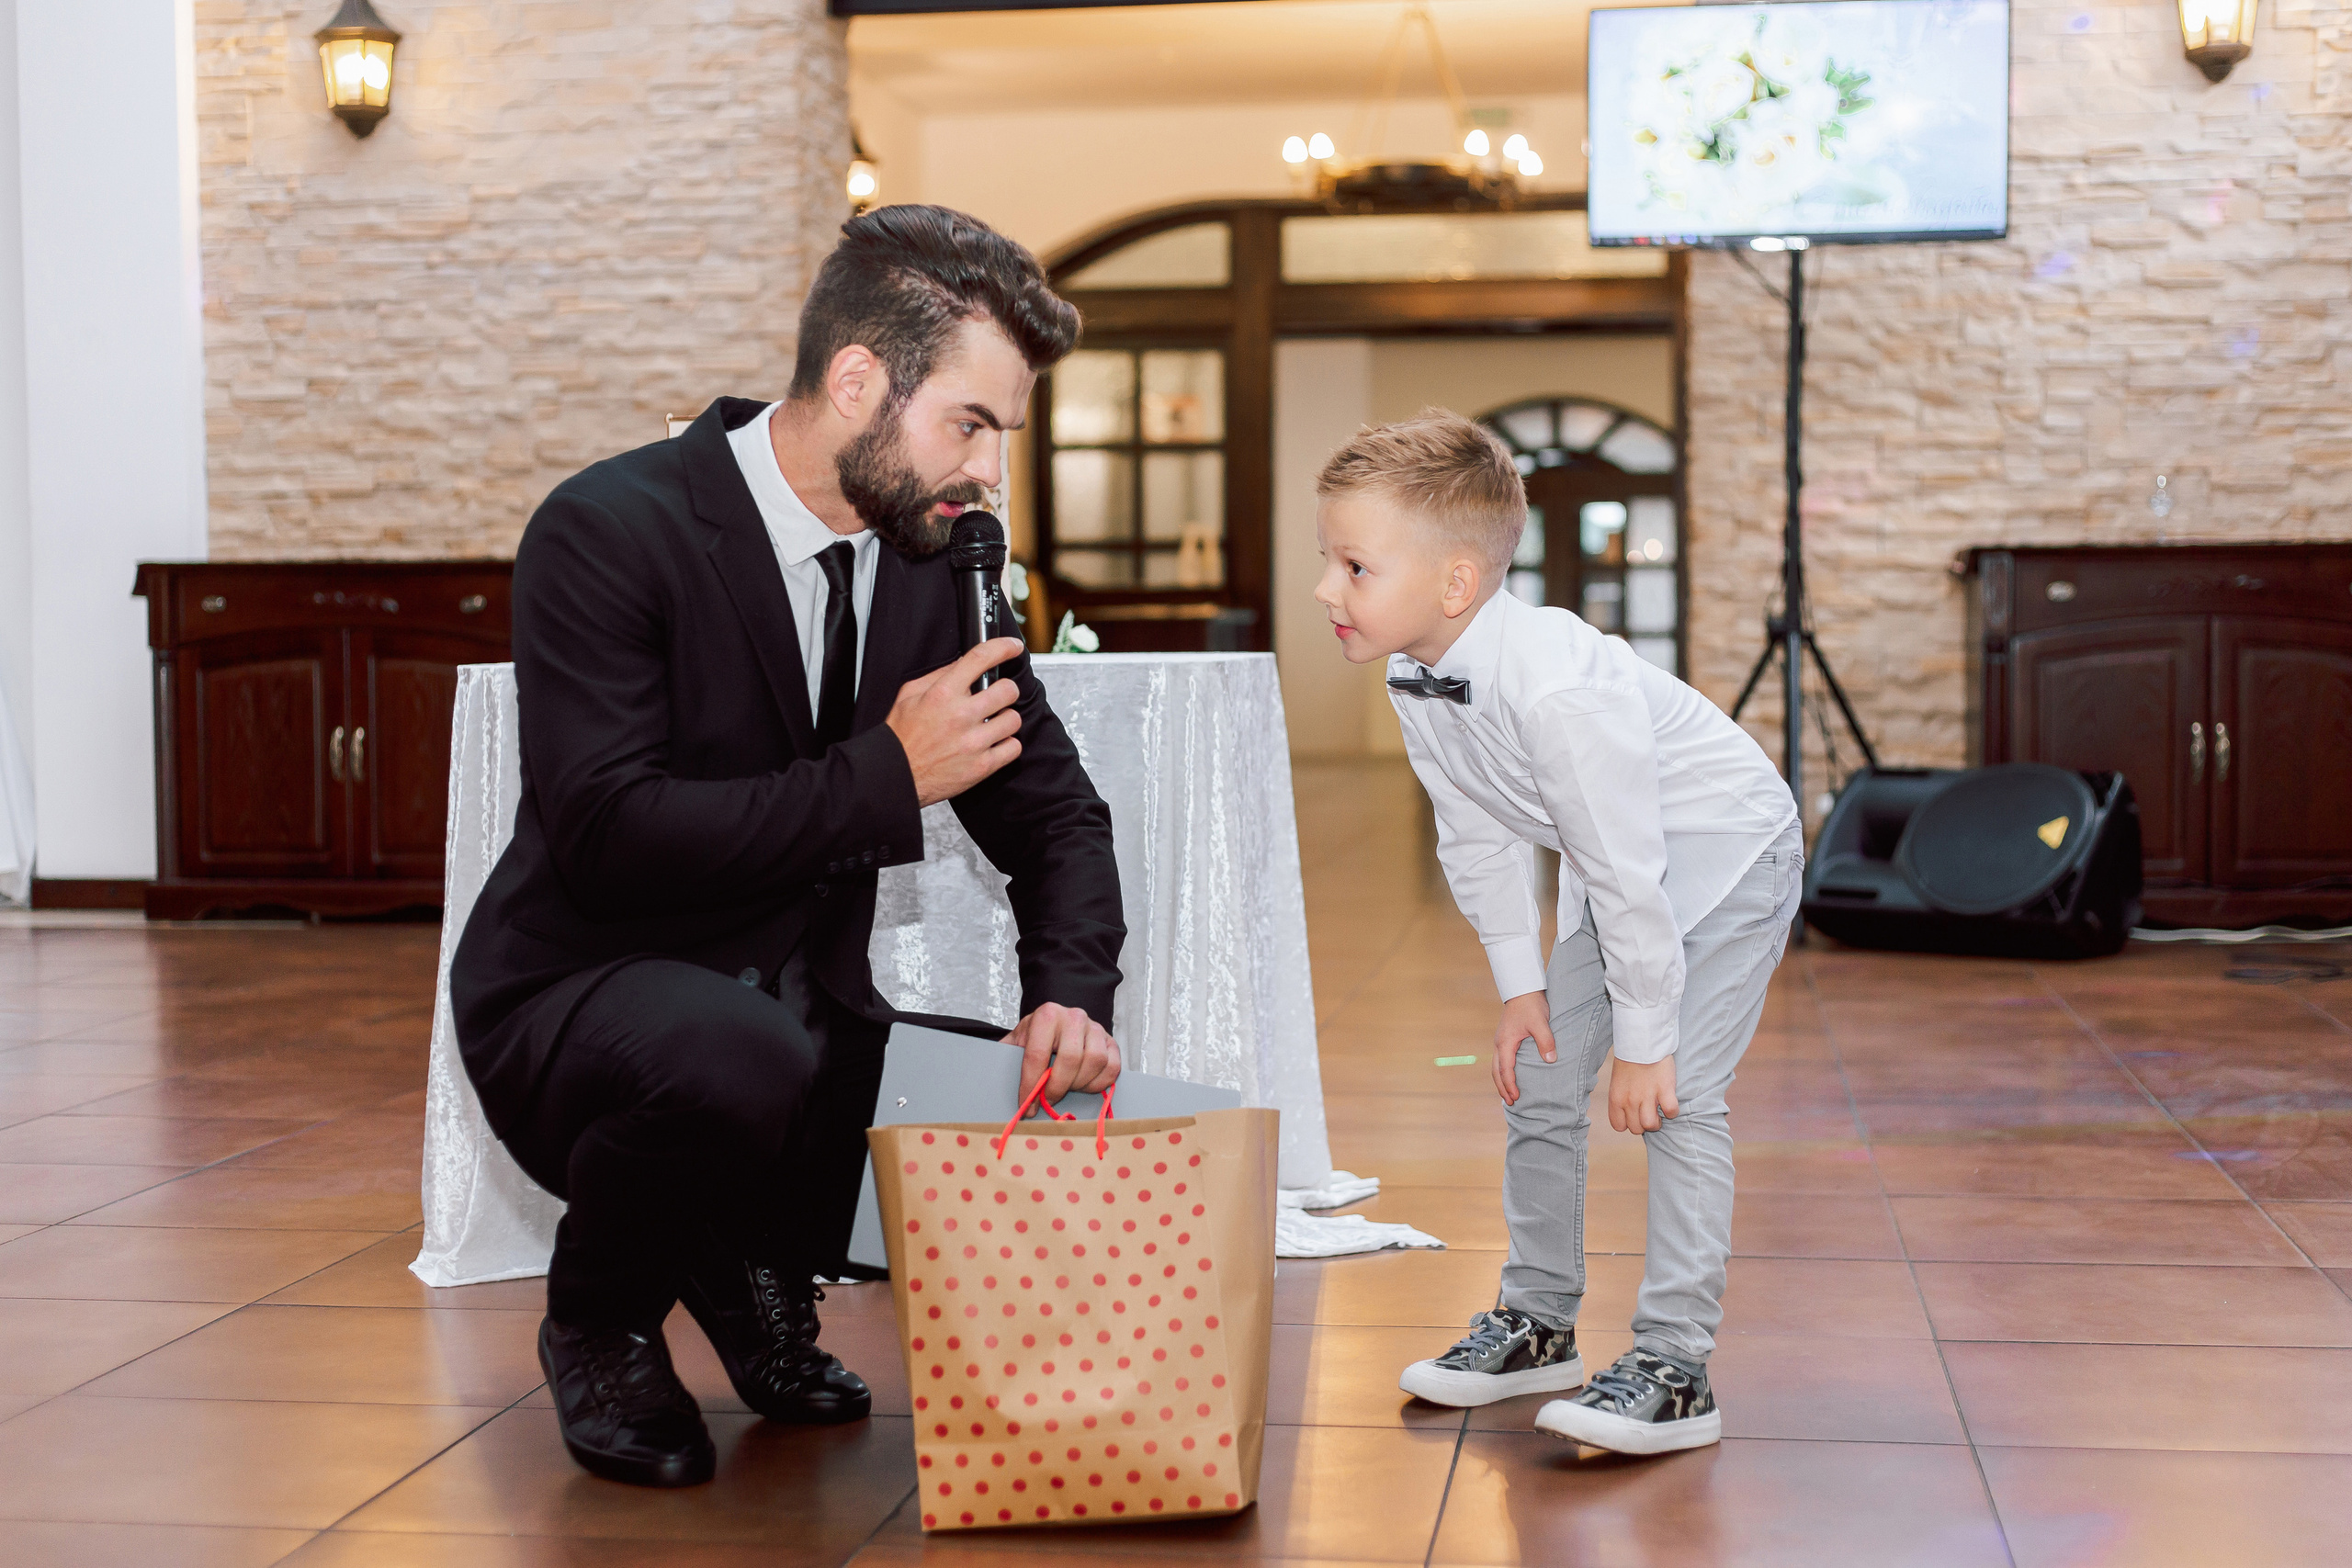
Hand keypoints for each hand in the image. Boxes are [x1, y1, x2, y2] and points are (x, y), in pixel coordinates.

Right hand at [885, 638, 1025, 806]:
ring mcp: (974, 742)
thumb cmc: (901, 737)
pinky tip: (992, 743)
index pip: (980, 658)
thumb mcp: (909, 696)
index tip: (1013, 647)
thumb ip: (937, 676)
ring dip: (1005, 719)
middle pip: (1008, 690)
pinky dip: (1006, 745)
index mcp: (943, 694)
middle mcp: (961, 716)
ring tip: (990, 723)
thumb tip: (962, 663)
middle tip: (997, 696)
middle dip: (1005, 690)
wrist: (896, 775)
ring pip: (1014, 719)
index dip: (1003, 647)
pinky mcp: (982, 765)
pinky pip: (1013, 747)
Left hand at [1005, 1002, 1120, 1105]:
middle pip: (1070, 1059)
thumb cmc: (1036, 1037)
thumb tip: (994, 1087)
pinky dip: (1099, 1084)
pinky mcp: (1111, 1041)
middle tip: (1048, 1100)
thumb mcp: (1016, 1042)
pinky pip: (1112, 1067)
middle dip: (1057, 1087)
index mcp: (1046, 1015)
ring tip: (1067, 1089)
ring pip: (1094, 1062)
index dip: (1031, 1085)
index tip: (1027, 1106)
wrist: (1058, 1024)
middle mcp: (1074, 1017)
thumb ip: (1007, 1059)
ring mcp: (1096, 1027)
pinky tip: (1084, 1085)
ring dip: (1079, 1084)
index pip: (1037, 1055)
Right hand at [1491, 990, 1554, 1106]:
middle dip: (1502, 1088)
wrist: (1523, 988)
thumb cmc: (1531, 1005)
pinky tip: (1511, 1074)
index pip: (1505, 1070)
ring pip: (1497, 1066)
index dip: (1510, 1085)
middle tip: (1510, 1103)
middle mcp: (1500, 1043)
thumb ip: (1545, 1041)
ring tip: (1508, 1094)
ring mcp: (1501, 1040)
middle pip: (1497, 1071)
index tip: (1516, 1098)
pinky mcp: (1506, 1037)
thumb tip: (1550, 1060)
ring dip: (1501, 1081)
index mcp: (1505, 1043)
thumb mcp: (1540, 1023)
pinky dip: (1504, 1071)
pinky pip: (1502, 1059)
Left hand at [1607, 1055, 1679, 1132]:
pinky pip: (1671, 1111)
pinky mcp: (1664, 1089)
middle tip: (1649, 1112)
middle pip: (1636, 1128)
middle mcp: (1630, 1100)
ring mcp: (1647, 1096)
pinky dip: (1672, 1110)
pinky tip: (1669, 1102)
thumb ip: (1622, 1097)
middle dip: (1643, 1123)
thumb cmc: (1629, 1059)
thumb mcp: (1618, 1081)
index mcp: (1616, 1098)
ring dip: (1657, 1121)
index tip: (1634, 1115)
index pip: (1619, 1126)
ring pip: (1651, 1125)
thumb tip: (1628, 1111)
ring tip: (1659, 1111)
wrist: (1641, 1040)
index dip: (1628, 1123)